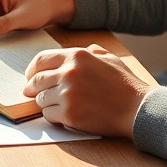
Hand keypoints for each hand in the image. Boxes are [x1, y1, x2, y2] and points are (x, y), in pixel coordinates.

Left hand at [23, 44, 151, 137]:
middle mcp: (68, 73)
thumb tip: (85, 50)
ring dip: (45, 102)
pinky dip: (53, 116)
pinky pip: (49, 115)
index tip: (29, 76)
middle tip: (30, 92)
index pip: (41, 59)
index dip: (32, 69)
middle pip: (36, 80)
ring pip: (41, 99)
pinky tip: (63, 114)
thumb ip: (92, 51)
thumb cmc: (125, 84)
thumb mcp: (109, 58)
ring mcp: (67, 94)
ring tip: (55, 104)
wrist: (137, 108)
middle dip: (31, 87)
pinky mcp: (69, 115)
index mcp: (76, 56)